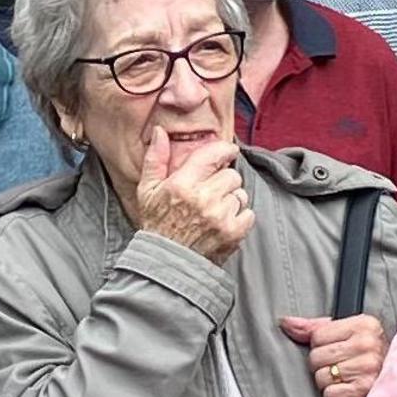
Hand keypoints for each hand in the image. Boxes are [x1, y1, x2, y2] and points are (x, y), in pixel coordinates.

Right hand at [131, 121, 251, 261]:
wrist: (167, 264)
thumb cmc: (157, 225)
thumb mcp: (148, 191)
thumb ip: (155, 159)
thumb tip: (160, 132)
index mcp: (182, 184)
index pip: (214, 154)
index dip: (224, 150)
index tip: (228, 153)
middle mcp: (203, 198)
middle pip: (231, 175)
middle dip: (223, 181)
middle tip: (211, 192)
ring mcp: (220, 217)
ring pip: (240, 194)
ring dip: (231, 199)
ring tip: (214, 210)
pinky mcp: (233, 233)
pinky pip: (248, 213)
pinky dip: (239, 217)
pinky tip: (222, 222)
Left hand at [281, 312, 388, 396]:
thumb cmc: (370, 356)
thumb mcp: (348, 332)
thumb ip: (315, 327)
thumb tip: (285, 323)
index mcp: (364, 324)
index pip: (317, 336)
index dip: (321, 345)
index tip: (338, 349)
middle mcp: (367, 344)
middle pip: (316, 358)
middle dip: (323, 364)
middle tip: (342, 366)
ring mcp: (368, 368)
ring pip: (321, 378)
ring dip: (329, 382)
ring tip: (346, 378)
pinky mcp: (364, 390)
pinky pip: (330, 395)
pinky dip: (336, 396)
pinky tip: (349, 390)